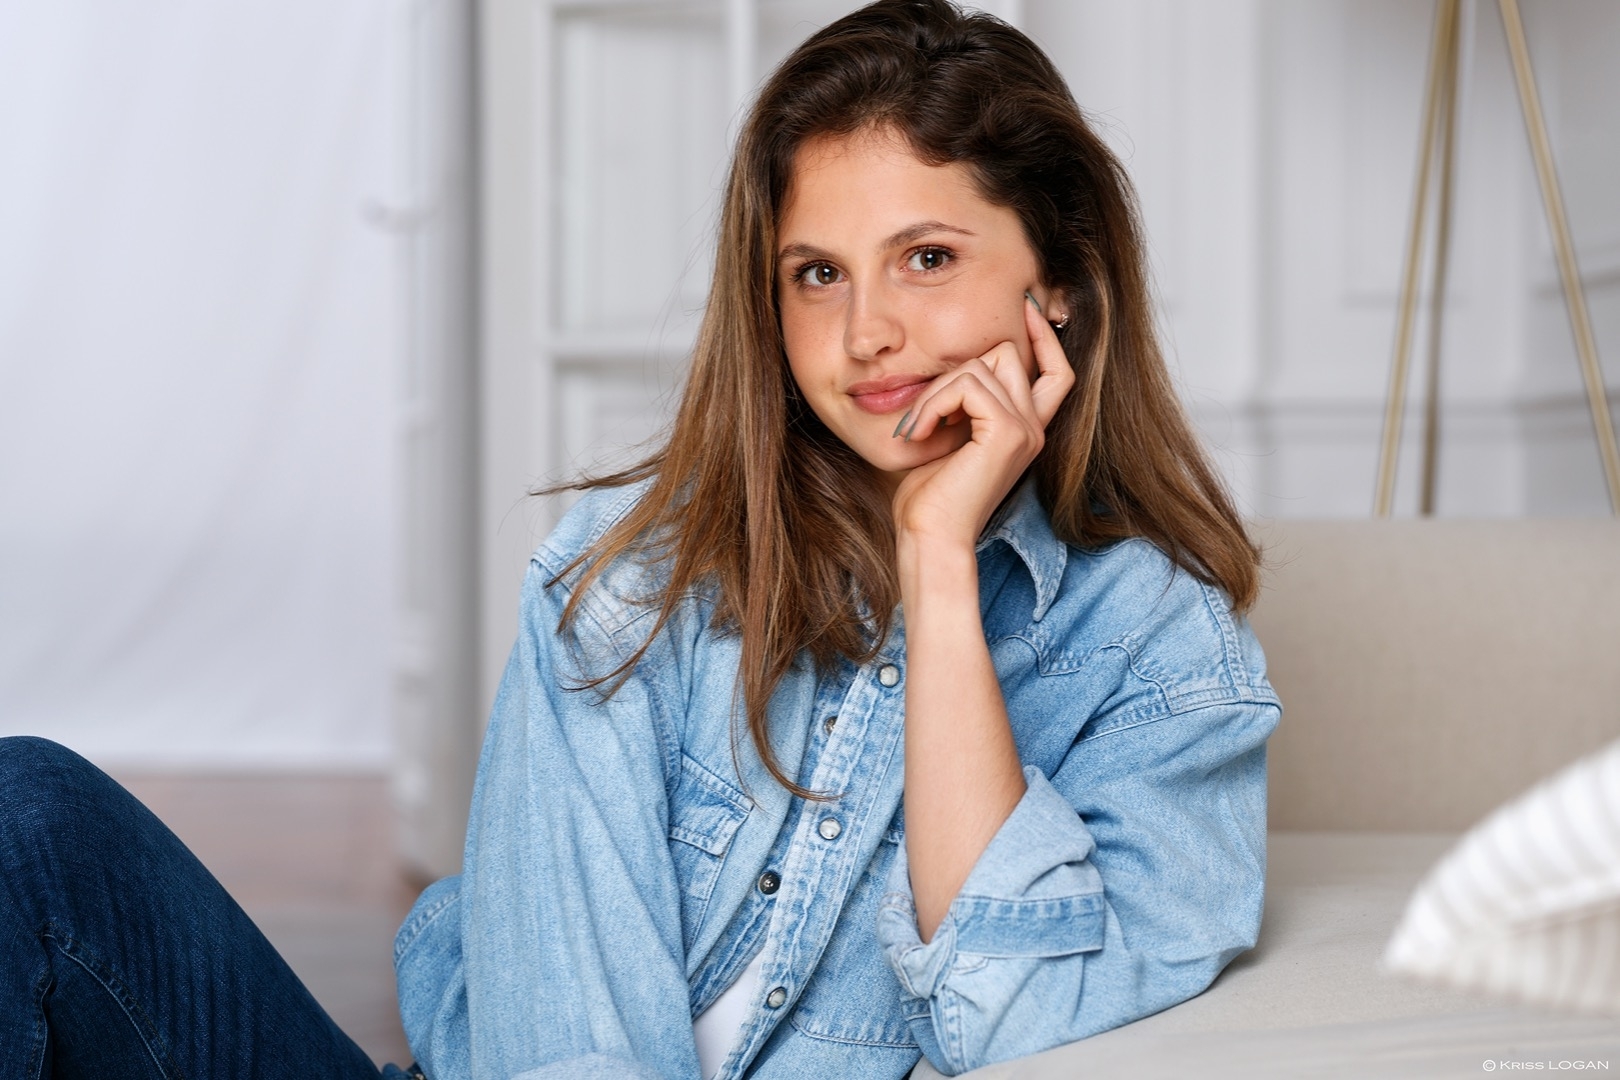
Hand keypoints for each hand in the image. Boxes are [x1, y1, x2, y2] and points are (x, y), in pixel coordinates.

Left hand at [890, 294, 1074, 548]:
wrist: (930, 536)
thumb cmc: (929, 496)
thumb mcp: (949, 435)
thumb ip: (963, 400)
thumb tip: (961, 359)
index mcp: (1026, 429)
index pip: (1056, 370)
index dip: (1043, 335)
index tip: (1022, 305)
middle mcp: (1034, 427)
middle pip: (1007, 354)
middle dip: (955, 372)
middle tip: (923, 413)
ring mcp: (1026, 429)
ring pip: (982, 364)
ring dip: (936, 390)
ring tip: (917, 427)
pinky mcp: (1009, 433)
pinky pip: (968, 384)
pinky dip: (934, 402)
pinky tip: (919, 432)